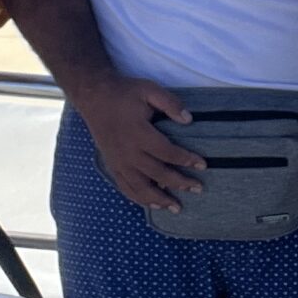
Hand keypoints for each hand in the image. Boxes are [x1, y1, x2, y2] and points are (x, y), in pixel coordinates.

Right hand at [70, 73, 204, 212]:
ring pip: (141, 187)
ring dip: (160, 199)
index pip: (167, 152)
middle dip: (180, 183)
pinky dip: (139, 198)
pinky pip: (126, 187)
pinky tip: (152, 204)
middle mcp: (128, 152)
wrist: (94, 97)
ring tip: (177, 208)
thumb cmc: (124, 93)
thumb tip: (189, 120)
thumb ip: (170, 104)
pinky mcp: (112, 165)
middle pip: (158, 173)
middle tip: (198, 189)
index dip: (186, 160)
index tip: (203, 165)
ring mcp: (119, 162)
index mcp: (139, 134)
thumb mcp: (149, 90)